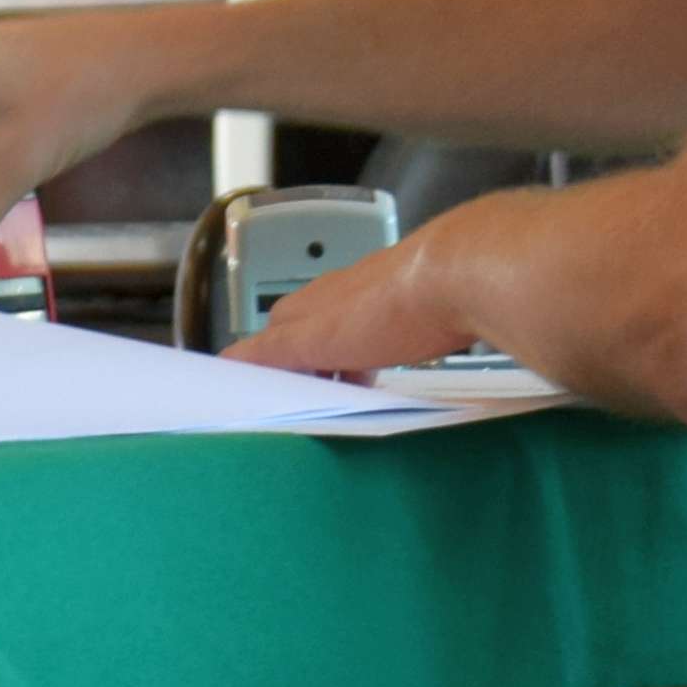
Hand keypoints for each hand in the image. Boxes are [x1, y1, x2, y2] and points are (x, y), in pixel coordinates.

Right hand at [231, 225, 490, 380]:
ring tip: (345, 399)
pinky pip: (381, 338)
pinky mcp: (412, 310)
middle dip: (300, 372)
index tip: (259, 399)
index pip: (268, 339)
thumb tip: (228, 362)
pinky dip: (374, 360)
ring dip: (340, 367)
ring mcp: (375, 301)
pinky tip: (386, 376)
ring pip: (345, 339)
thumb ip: (272, 351)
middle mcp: (336, 298)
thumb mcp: (316, 340)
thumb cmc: (389, 307)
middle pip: (305, 339)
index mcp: (307, 307)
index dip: (261, 368)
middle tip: (304, 408)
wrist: (459, 278)